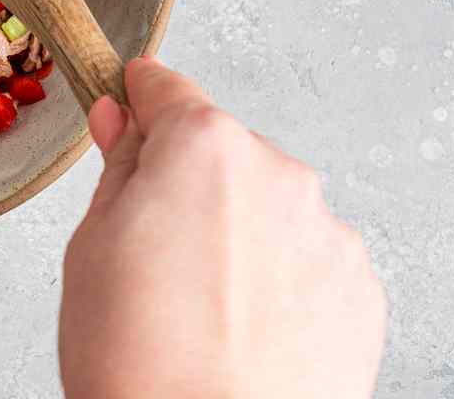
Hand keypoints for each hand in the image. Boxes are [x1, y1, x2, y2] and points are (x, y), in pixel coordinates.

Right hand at [59, 57, 385, 398]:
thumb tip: (122, 124)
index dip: (138, 101)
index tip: (128, 108)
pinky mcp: (360, 292)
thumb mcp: (92, 249)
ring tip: (203, 308)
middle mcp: (280, 174)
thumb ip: (119, 171)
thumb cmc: (139, 362)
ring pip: (270, 208)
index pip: (167, 90)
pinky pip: (309, 261)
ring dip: (241, 234)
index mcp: (204, 148)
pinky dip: (281, 282)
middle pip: (223, 153)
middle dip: (191, 185)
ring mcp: (328, 234)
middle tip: (153, 252)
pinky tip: (245, 330)